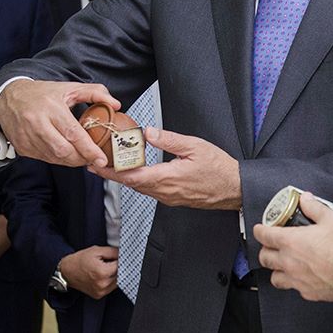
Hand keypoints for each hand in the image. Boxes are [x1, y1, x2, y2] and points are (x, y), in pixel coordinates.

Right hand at [0, 79, 119, 167]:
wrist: (8, 97)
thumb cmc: (42, 93)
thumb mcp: (69, 88)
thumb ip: (95, 93)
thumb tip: (116, 104)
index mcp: (51, 108)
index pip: (73, 133)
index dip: (89, 149)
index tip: (101, 159)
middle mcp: (37, 123)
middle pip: (63, 150)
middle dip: (81, 159)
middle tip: (92, 159)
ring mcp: (27, 137)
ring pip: (54, 158)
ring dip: (70, 161)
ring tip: (80, 155)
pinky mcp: (22, 147)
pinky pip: (44, 159)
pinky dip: (57, 159)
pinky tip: (63, 152)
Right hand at [58, 246, 119, 298]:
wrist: (66, 272)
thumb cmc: (79, 260)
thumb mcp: (96, 251)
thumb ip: (112, 252)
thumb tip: (122, 254)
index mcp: (102, 272)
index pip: (120, 265)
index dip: (119, 259)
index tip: (115, 257)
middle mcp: (102, 284)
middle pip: (120, 274)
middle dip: (116, 267)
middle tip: (108, 262)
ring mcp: (100, 291)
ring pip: (117, 282)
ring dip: (114, 275)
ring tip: (104, 269)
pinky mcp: (99, 295)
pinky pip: (111, 288)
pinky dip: (109, 281)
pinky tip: (102, 276)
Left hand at [92, 126, 240, 209]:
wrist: (235, 189)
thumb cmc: (220, 168)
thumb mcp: (195, 146)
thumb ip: (169, 139)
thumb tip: (148, 133)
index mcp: (167, 178)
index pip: (132, 176)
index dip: (112, 171)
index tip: (98, 164)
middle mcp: (165, 192)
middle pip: (132, 184)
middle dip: (113, 174)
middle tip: (97, 164)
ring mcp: (170, 198)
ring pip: (141, 189)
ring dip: (125, 179)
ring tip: (113, 167)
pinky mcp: (175, 199)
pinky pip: (151, 191)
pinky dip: (139, 182)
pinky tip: (137, 173)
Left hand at [255, 194, 332, 301]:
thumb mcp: (331, 218)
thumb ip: (314, 207)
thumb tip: (306, 199)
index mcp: (290, 241)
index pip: (264, 235)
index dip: (260, 230)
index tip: (260, 229)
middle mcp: (288, 262)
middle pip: (264, 257)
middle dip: (265, 250)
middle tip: (271, 246)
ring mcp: (296, 279)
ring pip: (274, 277)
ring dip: (276, 269)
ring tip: (283, 264)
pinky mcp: (306, 292)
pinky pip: (293, 287)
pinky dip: (294, 282)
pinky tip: (301, 277)